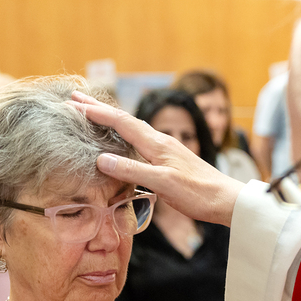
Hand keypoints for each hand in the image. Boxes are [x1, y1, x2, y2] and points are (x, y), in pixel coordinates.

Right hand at [67, 92, 245, 225]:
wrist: (226, 201)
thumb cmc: (198, 193)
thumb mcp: (164, 183)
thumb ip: (133, 170)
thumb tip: (102, 159)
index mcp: (157, 143)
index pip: (121, 122)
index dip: (97, 113)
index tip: (74, 104)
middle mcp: (160, 141)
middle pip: (125, 120)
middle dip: (99, 109)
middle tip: (76, 99)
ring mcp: (165, 150)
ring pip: (132, 129)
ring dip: (110, 120)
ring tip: (92, 114)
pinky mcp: (169, 160)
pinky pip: (139, 142)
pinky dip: (122, 135)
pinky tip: (121, 142)